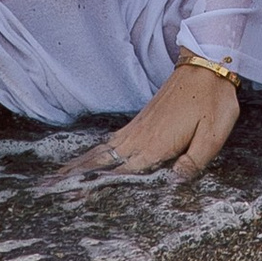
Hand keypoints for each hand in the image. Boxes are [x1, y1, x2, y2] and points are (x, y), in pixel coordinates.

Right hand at [55, 60, 239, 187]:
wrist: (207, 64)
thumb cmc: (213, 102)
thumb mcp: (213, 135)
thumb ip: (193, 162)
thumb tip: (173, 182)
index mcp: (156, 145)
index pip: (120, 172)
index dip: (96, 185)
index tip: (70, 195)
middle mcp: (141, 136)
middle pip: (102, 159)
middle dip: (76, 174)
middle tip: (48, 187)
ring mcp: (139, 126)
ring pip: (104, 149)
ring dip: (81, 162)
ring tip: (59, 176)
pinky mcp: (143, 119)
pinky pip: (113, 140)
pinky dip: (97, 151)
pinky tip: (91, 157)